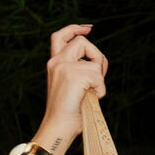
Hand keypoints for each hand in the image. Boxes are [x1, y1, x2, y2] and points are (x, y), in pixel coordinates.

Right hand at [37, 24, 107, 151]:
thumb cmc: (68, 112)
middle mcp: (56, 61)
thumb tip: (96, 64)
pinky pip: (98, 77)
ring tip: (91, 92)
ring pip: (94, 59)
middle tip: (99, 74)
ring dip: (99, 77)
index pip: (60, 36)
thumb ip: (79, 71)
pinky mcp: (73, 75)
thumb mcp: (72, 86)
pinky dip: (100, 90)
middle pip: (82, 42)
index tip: (87, 28)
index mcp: (54, 64)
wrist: (59, 126)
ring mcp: (64, 66)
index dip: (74, 29)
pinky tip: (91, 99)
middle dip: (97, 56)